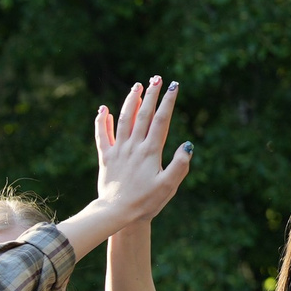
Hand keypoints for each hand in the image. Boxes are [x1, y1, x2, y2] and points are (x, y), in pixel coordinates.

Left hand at [92, 77, 189, 230]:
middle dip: (151, 95)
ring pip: (123, 120)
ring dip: (130, 101)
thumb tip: (188, 145)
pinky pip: (102, 136)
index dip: (168, 101)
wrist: (115, 213)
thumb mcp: (168, 186)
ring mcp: (118, 151)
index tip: (174, 86)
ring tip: (137, 86)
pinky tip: (104, 110)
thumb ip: (180, 165)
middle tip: (157, 78)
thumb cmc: (145, 202)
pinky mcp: (105, 158)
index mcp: (150, 151)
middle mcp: (133, 147)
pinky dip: (102, 121)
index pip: (161, 120)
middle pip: (143, 114)